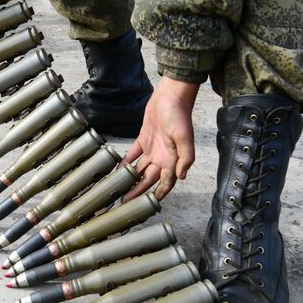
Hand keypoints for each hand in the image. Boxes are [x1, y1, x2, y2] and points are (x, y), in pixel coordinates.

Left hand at [122, 77, 199, 201]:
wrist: (170, 96)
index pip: (166, 183)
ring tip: (120, 189)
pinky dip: (126, 163)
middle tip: (125, 202)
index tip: (147, 206)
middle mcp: (163, 157)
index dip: (158, 195)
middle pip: (149, 180)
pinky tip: (117, 170)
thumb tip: (181, 177)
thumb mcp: (184, 137)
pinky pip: (134, 154)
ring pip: (140, 170)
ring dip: (131, 180)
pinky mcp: (144, 139)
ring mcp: (153, 149)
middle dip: (139, 192)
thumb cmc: (179, 116)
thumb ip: (185, 158)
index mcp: (173, 159)